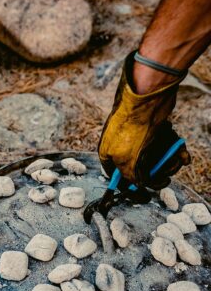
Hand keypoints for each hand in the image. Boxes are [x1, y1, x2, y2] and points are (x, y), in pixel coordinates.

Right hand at [98, 52, 190, 189]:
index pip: (118, 178)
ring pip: (155, 158)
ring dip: (169, 162)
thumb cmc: (131, 128)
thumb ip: (131, 178)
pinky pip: (164, 145)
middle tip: (166, 176)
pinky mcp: (152, 130)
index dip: (131, 187)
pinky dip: (174, 151)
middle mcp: (121, 147)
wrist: (148, 97)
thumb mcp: (127, 162)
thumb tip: (137, 186)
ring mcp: (137, 138)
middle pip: (139, 169)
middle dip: (156, 174)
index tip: (144, 193)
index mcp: (108, 155)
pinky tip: (182, 154)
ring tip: (178, 159)